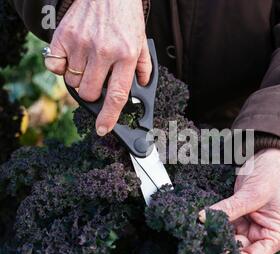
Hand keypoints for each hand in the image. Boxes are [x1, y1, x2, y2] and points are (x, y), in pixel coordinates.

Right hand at [45, 0, 150, 135]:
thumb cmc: (125, 17)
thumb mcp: (142, 41)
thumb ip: (145, 67)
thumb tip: (142, 87)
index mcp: (126, 56)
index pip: (117, 96)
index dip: (108, 117)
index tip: (102, 129)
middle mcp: (103, 52)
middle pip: (89, 93)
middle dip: (93, 94)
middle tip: (98, 80)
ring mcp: (81, 44)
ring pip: (72, 82)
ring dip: (79, 79)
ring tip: (88, 63)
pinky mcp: (64, 36)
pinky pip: (54, 66)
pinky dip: (61, 68)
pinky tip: (72, 59)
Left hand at [200, 149, 279, 253]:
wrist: (270, 159)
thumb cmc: (271, 176)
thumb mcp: (253, 194)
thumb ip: (230, 208)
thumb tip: (203, 219)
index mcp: (274, 237)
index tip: (215, 248)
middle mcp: (261, 238)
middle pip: (236, 253)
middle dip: (219, 246)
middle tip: (202, 238)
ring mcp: (247, 229)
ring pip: (225, 241)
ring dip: (213, 236)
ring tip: (200, 230)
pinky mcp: (236, 220)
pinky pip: (221, 227)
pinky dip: (212, 225)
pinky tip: (202, 222)